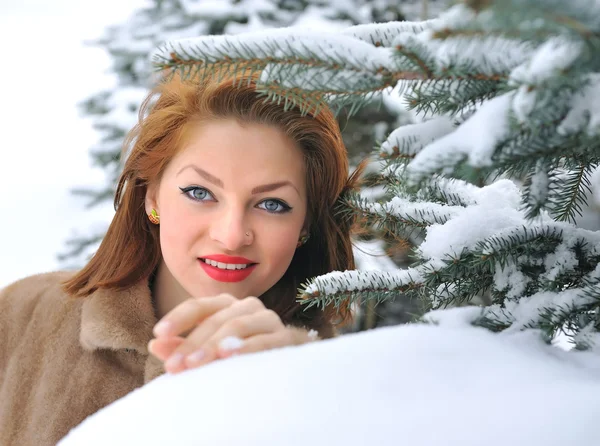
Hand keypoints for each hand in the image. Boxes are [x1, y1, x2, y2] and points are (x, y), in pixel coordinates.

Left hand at [148, 294, 315, 373]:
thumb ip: (183, 348)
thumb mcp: (208, 352)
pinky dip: (246, 347)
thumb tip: (155, 343)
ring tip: (196, 362)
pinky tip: (229, 356)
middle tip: (174, 366)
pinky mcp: (286, 336)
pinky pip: (265, 339)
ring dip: (214, 345)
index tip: (157, 334)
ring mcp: (267, 319)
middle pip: (214, 319)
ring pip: (237, 325)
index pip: (198, 306)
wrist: (287, 364)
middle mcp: (246, 306)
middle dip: (191, 342)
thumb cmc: (240, 356)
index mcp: (225, 306)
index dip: (177, 318)